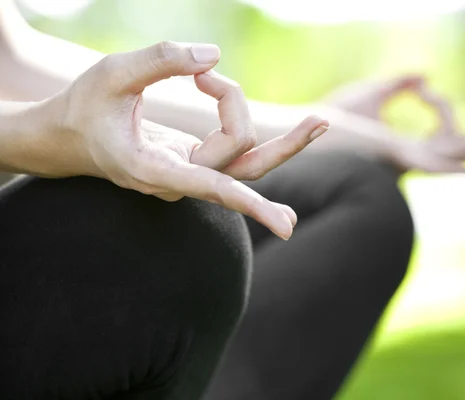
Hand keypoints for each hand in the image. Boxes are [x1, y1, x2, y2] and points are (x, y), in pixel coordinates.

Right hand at [42, 42, 328, 239]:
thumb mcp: (111, 73)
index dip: (248, 201)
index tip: (284, 225)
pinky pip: (237, 153)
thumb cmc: (84, 108)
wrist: (70, 138)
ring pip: (244, 157)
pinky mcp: (197, 163)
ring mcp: (190, 174)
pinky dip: (249, 127)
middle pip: (244, 167)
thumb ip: (159, 61)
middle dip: (284, 145)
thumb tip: (214, 57)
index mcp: (151, 168)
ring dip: (258, 122)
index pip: (211, 185)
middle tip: (323, 122)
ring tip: (286, 108)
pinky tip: (292, 129)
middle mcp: (178, 179)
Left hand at [325, 75, 464, 171]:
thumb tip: (425, 77)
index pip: (442, 133)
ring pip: (453, 152)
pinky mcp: (396, 156)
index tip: (424, 88)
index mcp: (404, 145)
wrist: (314, 126)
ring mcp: (406, 158)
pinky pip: (431, 160)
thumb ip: (401, 85)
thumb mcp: (375, 93)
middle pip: (457, 148)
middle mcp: (410, 156)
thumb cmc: (338, 114)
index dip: (443, 107)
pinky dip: (453, 163)